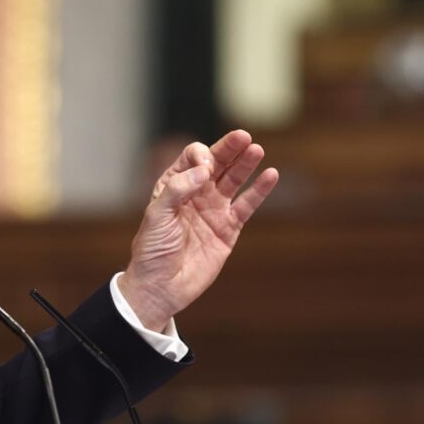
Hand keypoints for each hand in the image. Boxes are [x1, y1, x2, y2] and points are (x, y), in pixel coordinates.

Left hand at [121, 130, 278, 331]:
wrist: (161, 286)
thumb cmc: (152, 250)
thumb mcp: (156, 216)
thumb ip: (177, 190)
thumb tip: (205, 170)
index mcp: (174, 186)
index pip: (192, 158)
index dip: (201, 157)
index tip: (205, 169)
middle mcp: (195, 194)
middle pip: (216, 164)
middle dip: (229, 149)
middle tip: (244, 136)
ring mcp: (214, 210)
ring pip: (234, 180)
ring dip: (245, 164)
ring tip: (257, 149)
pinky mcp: (228, 229)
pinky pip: (247, 206)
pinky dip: (259, 191)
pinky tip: (271, 175)